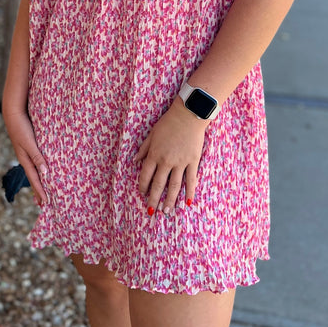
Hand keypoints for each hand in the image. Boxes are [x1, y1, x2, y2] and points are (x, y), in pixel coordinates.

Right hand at [2, 108, 46, 206]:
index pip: (35, 179)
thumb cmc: (21, 128)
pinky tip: (41, 171)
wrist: (13, 113)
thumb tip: (45, 174)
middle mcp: (25, 158)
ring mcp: (26, 153)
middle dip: (38, 191)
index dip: (41, 191)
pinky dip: (38, 171)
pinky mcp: (28, 146)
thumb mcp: (29, 143)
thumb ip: (37, 157)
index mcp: (25, 160)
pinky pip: (35, 162)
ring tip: (42, 191)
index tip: (46, 203)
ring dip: (38, 182)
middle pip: (33, 178)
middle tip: (43, 204)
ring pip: (34, 171)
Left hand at [137, 98, 206, 215]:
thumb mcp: (151, 134)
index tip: (142, 193)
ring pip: (174, 186)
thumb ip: (143, 149)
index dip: (142, 186)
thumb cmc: (168, 123)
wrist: (188, 115)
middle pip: (158, 184)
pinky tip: (187, 203)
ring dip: (169, 200)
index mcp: (154, 154)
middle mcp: (166, 161)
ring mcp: (180, 163)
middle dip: (153, 199)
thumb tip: (134, 161)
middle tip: (151, 212)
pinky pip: (191, 180)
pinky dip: (190, 192)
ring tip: (166, 211)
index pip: (145, 175)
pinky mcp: (193, 161)